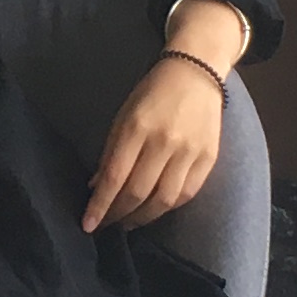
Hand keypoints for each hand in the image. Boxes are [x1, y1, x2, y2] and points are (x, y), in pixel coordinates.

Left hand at [85, 54, 224, 234]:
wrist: (196, 72)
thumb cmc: (152, 93)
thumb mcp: (124, 115)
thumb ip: (111, 152)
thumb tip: (97, 188)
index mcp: (137, 127)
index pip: (115, 177)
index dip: (100, 205)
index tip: (88, 224)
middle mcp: (164, 142)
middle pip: (139, 193)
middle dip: (119, 215)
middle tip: (107, 224)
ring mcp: (189, 151)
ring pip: (164, 200)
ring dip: (143, 218)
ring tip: (129, 222)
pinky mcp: (208, 158)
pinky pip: (187, 194)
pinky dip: (168, 207)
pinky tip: (155, 209)